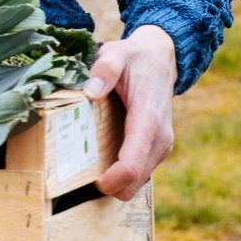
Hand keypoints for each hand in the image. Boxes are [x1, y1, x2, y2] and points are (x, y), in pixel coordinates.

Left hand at [84, 24, 176, 201]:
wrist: (160, 60)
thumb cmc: (134, 58)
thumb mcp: (117, 54)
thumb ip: (105, 69)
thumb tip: (91, 92)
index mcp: (148, 119)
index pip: (133, 165)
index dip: (112, 180)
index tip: (92, 181)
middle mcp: (159, 139)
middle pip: (134, 181)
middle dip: (109, 185)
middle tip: (79, 173)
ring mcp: (161, 146)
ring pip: (137, 182)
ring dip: (115, 181)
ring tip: (88, 164)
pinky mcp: (157, 150)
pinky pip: (138, 173)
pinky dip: (121, 174)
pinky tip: (102, 158)